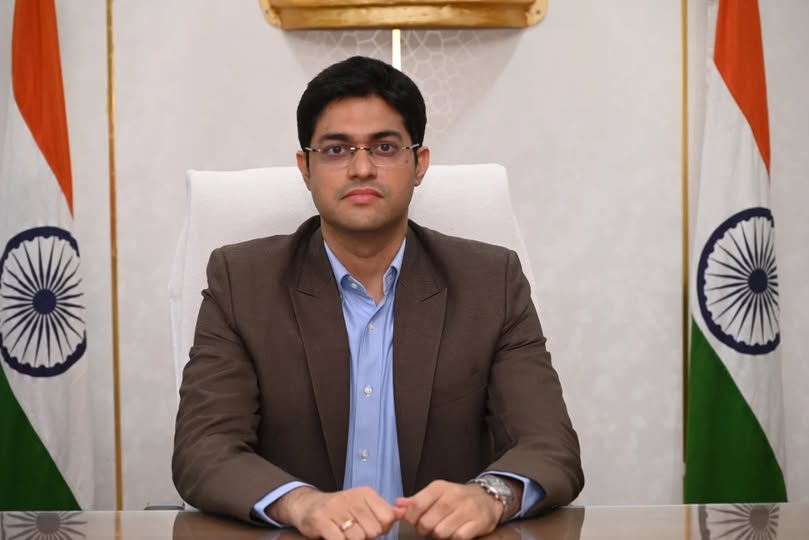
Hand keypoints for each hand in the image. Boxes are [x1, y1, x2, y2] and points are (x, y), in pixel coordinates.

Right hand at [268, 486, 403, 539]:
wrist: (308, 506)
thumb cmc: (340, 510)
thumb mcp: (363, 505)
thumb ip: (383, 512)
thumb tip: (403, 514)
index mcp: (366, 493)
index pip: (388, 517)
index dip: (382, 529)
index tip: (371, 528)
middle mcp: (352, 497)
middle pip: (374, 530)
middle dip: (366, 537)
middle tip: (354, 532)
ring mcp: (336, 508)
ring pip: (358, 538)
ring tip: (344, 534)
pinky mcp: (322, 520)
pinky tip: (335, 537)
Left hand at [395, 480, 505, 539]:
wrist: (487, 498)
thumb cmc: (456, 497)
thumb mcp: (436, 493)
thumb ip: (416, 501)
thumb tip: (397, 505)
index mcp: (439, 487)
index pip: (415, 505)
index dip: (411, 518)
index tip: (415, 520)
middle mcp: (452, 496)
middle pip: (426, 523)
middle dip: (425, 529)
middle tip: (431, 526)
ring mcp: (466, 509)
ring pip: (440, 533)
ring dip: (440, 535)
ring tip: (444, 528)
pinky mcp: (478, 522)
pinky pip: (457, 538)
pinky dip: (454, 538)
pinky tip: (456, 532)